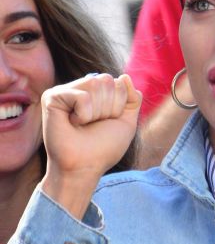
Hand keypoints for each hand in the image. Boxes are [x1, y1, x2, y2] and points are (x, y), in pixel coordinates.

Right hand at [41, 73, 141, 216]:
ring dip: (96, 112)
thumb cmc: (104, 148)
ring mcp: (65, 91)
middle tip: (93, 125)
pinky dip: (84, 114)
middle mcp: (80, 88)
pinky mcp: (52, 97)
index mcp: (97, 92)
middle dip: (109, 107)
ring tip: (83, 124)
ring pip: (95, 84)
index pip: (119, 83)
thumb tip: (124, 77)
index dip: (119, 106)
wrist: (85, 166)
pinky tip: (73, 123)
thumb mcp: (126, 122)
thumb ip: (132, 99)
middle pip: (107, 80)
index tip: (106, 123)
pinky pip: (82, 96)